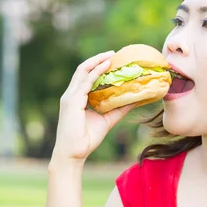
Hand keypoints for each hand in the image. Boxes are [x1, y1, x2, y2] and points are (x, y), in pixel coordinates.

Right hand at [51, 50, 134, 166]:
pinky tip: (106, 66)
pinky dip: (95, 72)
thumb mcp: (108, 120)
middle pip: (83, 70)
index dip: (98, 66)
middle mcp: (71, 94)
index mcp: (77, 98)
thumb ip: (119, 108)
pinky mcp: (71, 101)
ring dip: (97, 62)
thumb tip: (136, 99)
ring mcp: (70, 97)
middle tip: (114, 53)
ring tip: (111, 56)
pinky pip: (84, 82)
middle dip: (98, 59)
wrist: (74, 153)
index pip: (86, 76)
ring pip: (82, 72)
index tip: (113, 60)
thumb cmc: (87, 139)